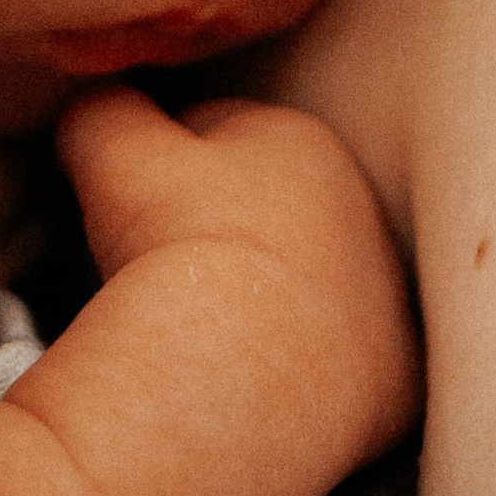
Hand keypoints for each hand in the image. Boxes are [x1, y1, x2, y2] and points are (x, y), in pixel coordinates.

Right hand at [56, 85, 422, 478]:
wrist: (239, 368)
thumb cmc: (177, 240)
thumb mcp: (109, 145)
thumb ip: (102, 109)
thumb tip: (97, 111)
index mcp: (302, 140)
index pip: (223, 134)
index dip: (165, 167)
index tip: (130, 208)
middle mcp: (363, 209)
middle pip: (272, 209)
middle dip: (225, 228)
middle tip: (162, 272)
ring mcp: (388, 297)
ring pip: (309, 286)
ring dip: (266, 300)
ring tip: (204, 333)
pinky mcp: (399, 380)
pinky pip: (337, 366)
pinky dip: (299, 371)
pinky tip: (251, 385)